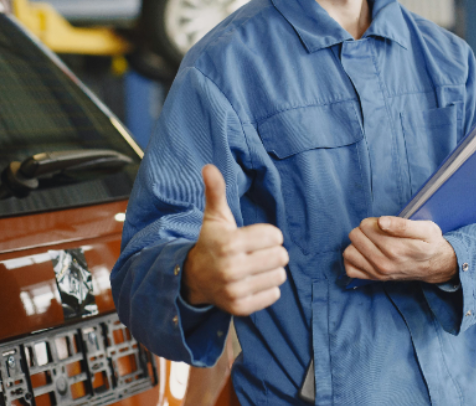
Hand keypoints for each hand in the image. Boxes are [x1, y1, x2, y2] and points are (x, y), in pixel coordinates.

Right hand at [183, 165, 288, 315]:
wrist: (193, 279)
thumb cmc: (212, 242)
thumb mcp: (215, 217)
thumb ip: (216, 191)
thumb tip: (209, 166)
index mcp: (229, 243)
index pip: (275, 236)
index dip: (269, 235)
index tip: (255, 238)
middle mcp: (231, 269)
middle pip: (281, 256)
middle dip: (273, 252)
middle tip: (257, 253)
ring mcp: (235, 291)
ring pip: (280, 275)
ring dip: (272, 270)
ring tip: (256, 267)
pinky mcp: (241, 308)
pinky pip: (274, 294)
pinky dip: (268, 287)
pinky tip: (253, 281)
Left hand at [343, 217, 457, 283]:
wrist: (435, 266)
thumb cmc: (430, 244)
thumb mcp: (426, 229)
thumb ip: (402, 225)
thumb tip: (381, 221)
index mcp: (396, 249)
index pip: (366, 226)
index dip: (373, 221)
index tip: (384, 224)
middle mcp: (384, 263)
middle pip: (356, 236)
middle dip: (365, 230)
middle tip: (379, 232)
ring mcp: (378, 273)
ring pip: (349, 251)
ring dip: (357, 244)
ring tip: (371, 242)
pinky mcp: (374, 279)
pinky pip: (350, 269)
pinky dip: (354, 259)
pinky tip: (365, 253)